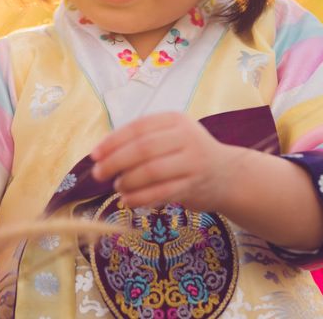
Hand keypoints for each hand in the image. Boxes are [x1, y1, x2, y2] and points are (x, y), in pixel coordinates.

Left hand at [90, 112, 242, 209]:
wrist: (227, 174)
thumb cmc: (189, 154)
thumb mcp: (172, 136)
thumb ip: (143, 140)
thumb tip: (102, 153)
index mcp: (176, 120)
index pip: (138, 128)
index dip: (113, 141)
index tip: (95, 155)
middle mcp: (186, 137)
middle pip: (144, 149)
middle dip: (115, 161)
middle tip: (98, 174)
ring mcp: (193, 161)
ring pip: (152, 171)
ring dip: (128, 181)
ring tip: (118, 187)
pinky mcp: (195, 185)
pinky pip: (162, 192)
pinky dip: (141, 198)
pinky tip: (128, 200)